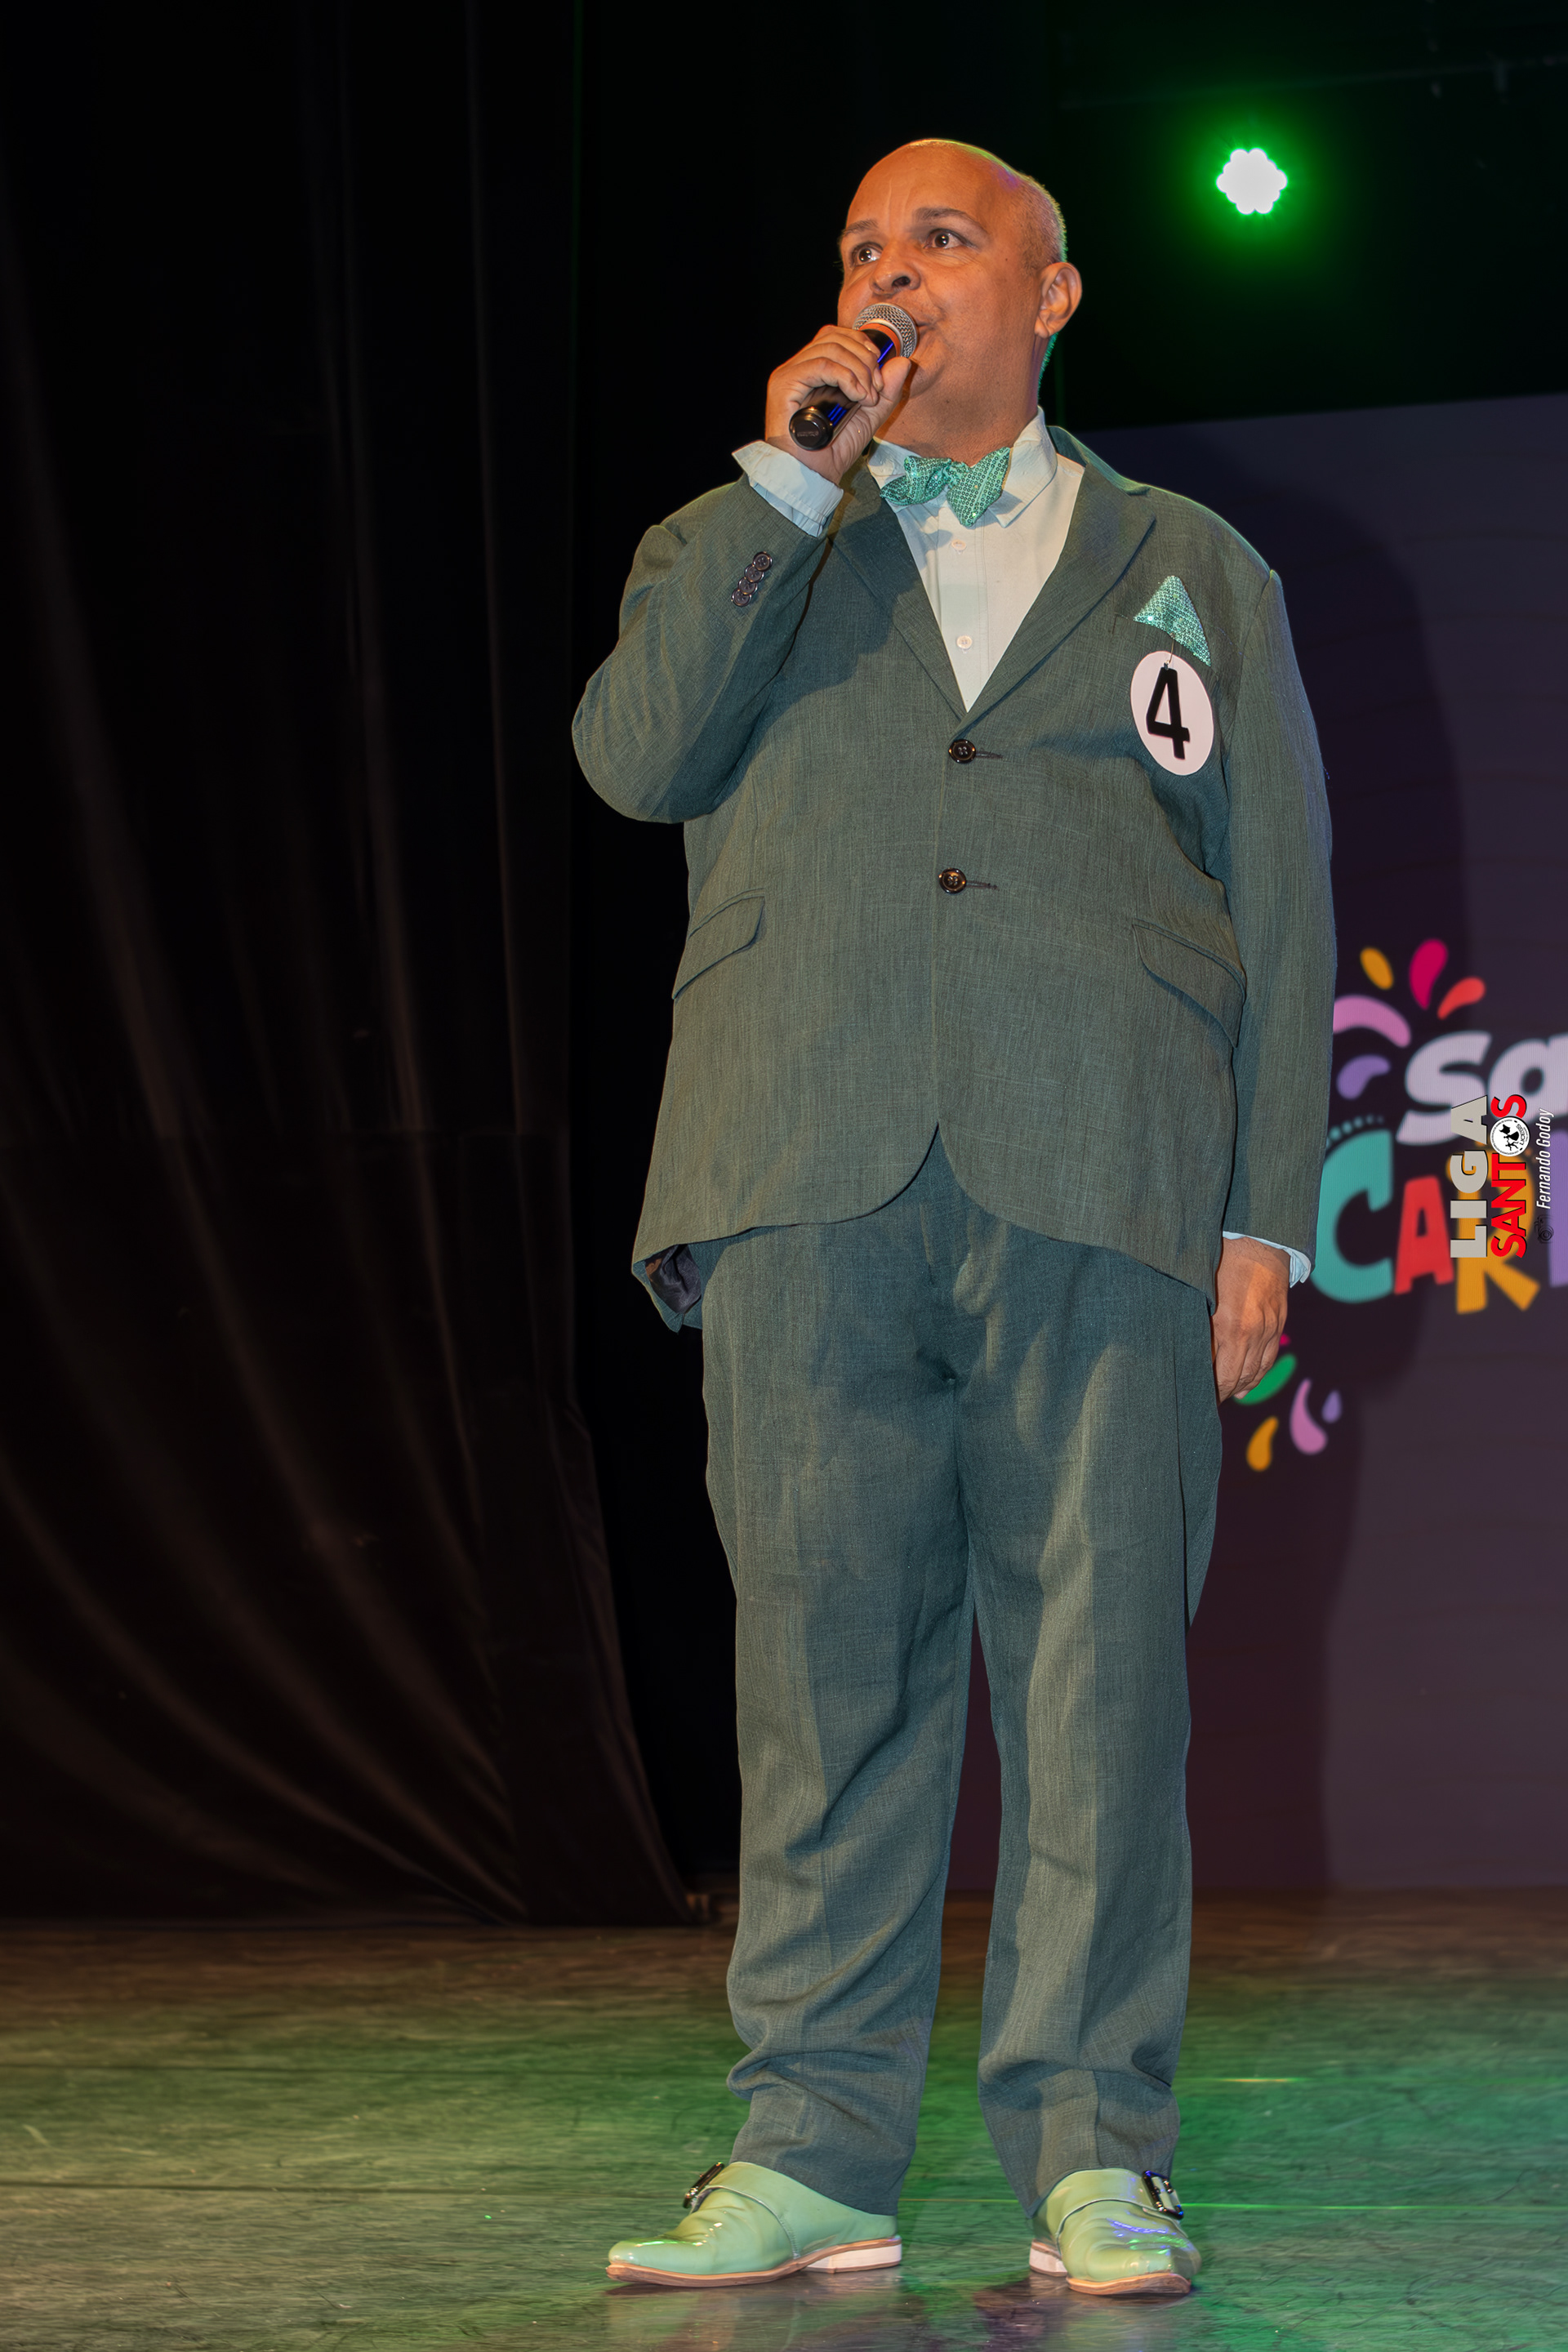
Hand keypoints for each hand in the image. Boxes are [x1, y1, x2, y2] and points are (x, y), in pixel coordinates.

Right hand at [763, 326, 912, 483]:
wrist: (810, 476)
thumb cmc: (830, 452)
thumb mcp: (868, 418)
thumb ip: (886, 393)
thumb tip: (902, 362)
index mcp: (815, 370)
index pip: (839, 337)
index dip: (865, 348)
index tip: (880, 380)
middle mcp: (800, 367)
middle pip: (836, 337)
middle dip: (865, 359)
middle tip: (876, 390)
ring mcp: (790, 373)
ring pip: (831, 347)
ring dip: (859, 370)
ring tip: (867, 397)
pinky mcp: (784, 383)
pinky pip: (822, 365)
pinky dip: (846, 377)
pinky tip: (856, 396)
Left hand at [1210, 1236, 1289, 1402]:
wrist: (1259, 1238)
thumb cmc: (1221, 1261)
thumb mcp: (1202, 1294)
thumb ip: (1200, 1326)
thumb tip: (1188, 1353)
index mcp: (1230, 1327)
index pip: (1221, 1375)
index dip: (1210, 1391)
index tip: (1196, 1399)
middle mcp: (1253, 1333)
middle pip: (1239, 1377)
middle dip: (1222, 1393)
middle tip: (1205, 1402)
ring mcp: (1270, 1329)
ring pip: (1256, 1370)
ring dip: (1239, 1386)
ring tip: (1223, 1396)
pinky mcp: (1279, 1322)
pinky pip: (1269, 1357)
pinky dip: (1257, 1374)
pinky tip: (1246, 1383)